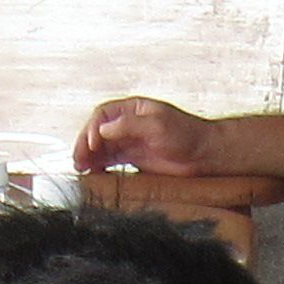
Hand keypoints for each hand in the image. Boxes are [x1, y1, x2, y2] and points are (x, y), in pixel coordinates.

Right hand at [79, 96, 220, 174]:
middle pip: (98, 132)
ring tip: (79, 168)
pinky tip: (92, 175)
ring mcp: (130, 142)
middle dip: (85, 144)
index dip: (93, 128)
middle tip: (78, 160)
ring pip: (101, 148)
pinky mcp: (134, 160)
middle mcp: (128, 124)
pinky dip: (99, 167)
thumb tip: (103, 130)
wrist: (205, 156)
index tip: (91, 144)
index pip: (103, 115)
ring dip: (88, 157)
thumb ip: (129, 125)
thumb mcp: (158, 124)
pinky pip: (111, 162)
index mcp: (132, 109)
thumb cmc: (187, 135)